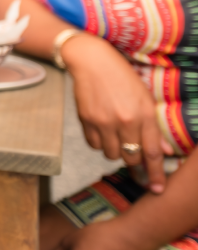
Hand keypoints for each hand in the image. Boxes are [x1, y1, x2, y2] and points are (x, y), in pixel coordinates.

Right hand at [65, 33, 171, 191]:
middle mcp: (124, 121)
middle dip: (134, 160)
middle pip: (131, 158)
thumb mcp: (145, 98)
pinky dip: (98, 143)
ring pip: (111, 154)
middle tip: (133, 154)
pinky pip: (93, 145)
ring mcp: (103, 121)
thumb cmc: (122, 77)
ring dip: (115, 151)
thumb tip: (163, 152)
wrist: (92, 61)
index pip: (152, 153)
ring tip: (116, 135)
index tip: (157, 188)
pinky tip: (101, 130)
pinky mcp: (86, 120)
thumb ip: (154, 127)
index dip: (156, 173)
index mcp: (143, 114)